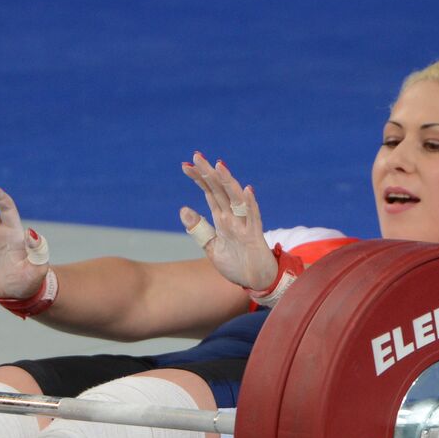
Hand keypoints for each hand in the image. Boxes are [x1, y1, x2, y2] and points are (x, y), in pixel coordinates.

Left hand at [179, 152, 277, 289]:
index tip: (185, 165)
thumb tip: (182, 209)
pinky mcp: (254, 236)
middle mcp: (233, 217)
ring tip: (218, 166)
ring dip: (228, 182)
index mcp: (222, 218)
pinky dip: (250, 204)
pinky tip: (246, 190)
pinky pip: (253, 218)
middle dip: (208, 173)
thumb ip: (199, 229)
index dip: (199, 178)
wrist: (255, 282)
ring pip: (236, 198)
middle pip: (220, 190)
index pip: (209, 192)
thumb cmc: (236, 264)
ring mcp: (244, 224)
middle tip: (196, 155)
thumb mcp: (211, 246)